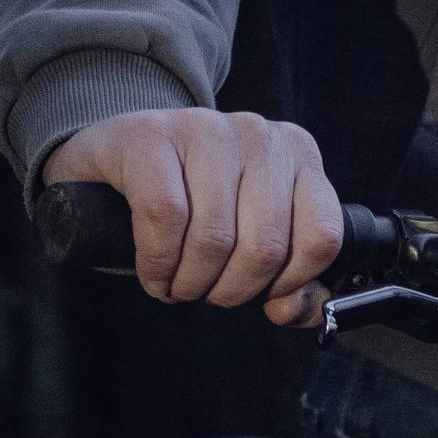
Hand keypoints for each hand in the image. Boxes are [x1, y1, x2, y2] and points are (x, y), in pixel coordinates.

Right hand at [44, 108, 341, 324]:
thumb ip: (291, 282)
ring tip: (178, 283)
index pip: (321, 238)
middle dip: (232, 291)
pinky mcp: (149, 136)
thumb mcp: (251, 235)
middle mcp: (259, 136)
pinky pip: (164, 218)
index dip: (291, 282)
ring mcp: (205, 128)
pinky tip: (155, 274)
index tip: (261, 292)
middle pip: (265, 248)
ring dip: (191, 283)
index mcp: (298, 155)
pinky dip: (158, 264)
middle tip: (208, 290)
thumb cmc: (194, 201)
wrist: (117, 155)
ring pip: (214, 239)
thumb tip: (291, 308)